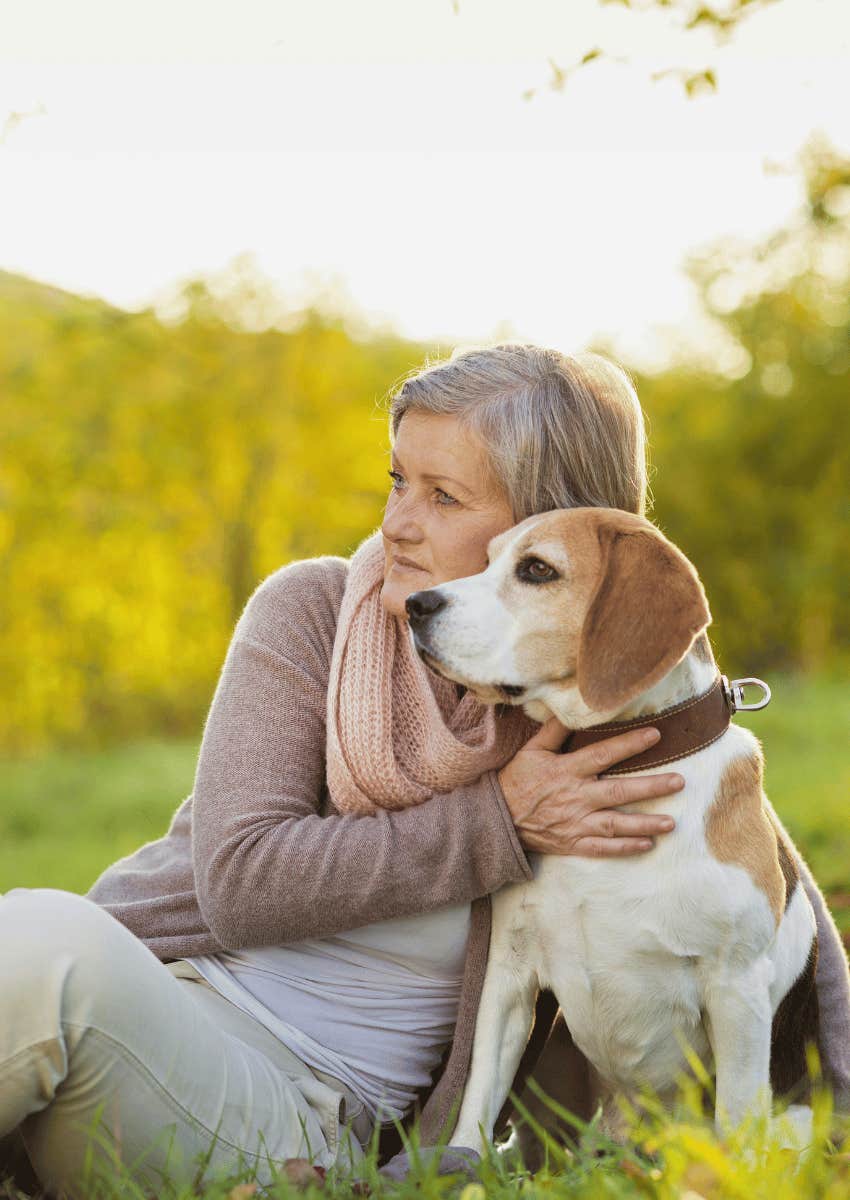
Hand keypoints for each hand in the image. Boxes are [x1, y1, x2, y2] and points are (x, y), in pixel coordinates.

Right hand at [498, 716, 682, 856]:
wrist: (497, 819)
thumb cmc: (516, 780)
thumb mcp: (531, 751)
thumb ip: (554, 731)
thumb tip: (570, 708)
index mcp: (566, 770)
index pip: (603, 754)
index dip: (629, 745)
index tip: (655, 736)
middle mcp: (575, 797)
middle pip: (618, 791)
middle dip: (651, 787)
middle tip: (679, 782)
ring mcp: (575, 823)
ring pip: (616, 823)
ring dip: (644, 823)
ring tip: (671, 823)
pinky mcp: (573, 843)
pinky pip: (602, 847)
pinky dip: (624, 848)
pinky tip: (646, 845)